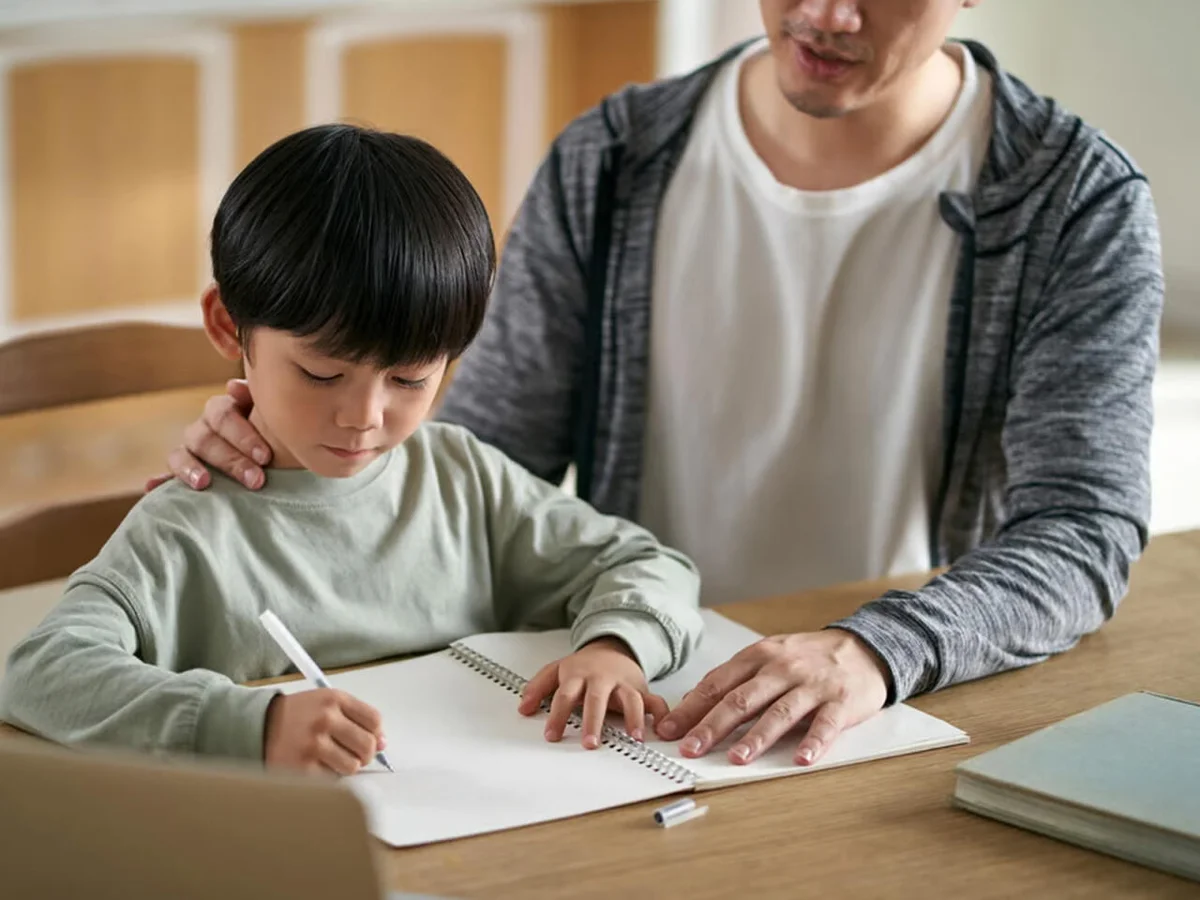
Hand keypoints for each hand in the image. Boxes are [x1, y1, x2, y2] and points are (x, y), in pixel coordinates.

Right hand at [152, 379, 270, 492]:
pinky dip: (159, 482)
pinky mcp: (183, 475)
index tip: (266, 457)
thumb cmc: (280, 438)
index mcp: (224, 411)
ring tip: (204, 483)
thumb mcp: (275, 419)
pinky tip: (151, 487)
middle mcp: (203, 428)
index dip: (243, 436)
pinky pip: (166, 477)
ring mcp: (190, 452)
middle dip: (231, 460)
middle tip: (255, 480)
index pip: (223, 415)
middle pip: (204, 439)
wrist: (281, 463)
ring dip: (190, 469)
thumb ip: (257, 399)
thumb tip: (233, 386)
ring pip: (180, 455)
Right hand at [264, 689, 385, 775]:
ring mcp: (314, 744)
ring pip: (353, 766)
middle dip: (366, 754)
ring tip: (332, 759)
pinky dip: (329, 776)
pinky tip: (317, 765)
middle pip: (368, 745)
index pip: (374, 720)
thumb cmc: (297, 716)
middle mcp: (325, 719)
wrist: (259, 726)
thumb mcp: (326, 703)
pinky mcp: (303, 767)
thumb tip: (383, 743)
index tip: (371, 739)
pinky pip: (333, 780)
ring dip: (346, 766)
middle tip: (355, 754)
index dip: (376, 734)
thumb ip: (356, 718)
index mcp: (334, 699)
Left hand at [518, 637, 668, 749]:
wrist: (613, 647)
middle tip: (589, 743)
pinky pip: (655, 701)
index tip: (552, 736)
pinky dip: (661, 713)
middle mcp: (602, 679)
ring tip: (633, 738)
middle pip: (596, 699)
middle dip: (593, 721)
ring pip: (630, 699)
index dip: (557, 715)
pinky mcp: (641, 689)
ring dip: (633, 718)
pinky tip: (662, 728)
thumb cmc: (583, 666)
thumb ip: (538, 688)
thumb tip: (523, 709)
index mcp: (578, 674)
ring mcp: (623, 684)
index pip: (565, 695)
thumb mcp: (557, 670)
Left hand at [655, 629, 890, 766]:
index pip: (717, 684)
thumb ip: (733, 679)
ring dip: (756, 737)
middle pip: (741, 699)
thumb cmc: (808, 657)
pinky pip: (825, 724)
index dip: (690, 708)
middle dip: (712, 725)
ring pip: (779, 712)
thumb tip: (691, 702)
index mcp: (758, 656)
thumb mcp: (767, 657)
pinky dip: (813, 743)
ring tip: (737, 759)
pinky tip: (801, 760)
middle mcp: (781, 668)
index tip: (668, 730)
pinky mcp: (841, 701)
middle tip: (690, 749)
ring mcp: (811, 685)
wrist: (863, 646)